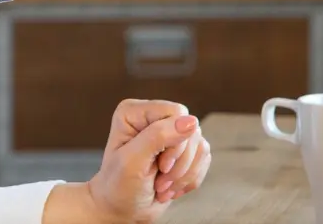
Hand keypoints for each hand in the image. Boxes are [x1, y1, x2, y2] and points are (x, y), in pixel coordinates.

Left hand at [85, 99, 211, 222]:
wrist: (123, 209)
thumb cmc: (119, 186)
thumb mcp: (132, 161)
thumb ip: (157, 136)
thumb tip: (191, 121)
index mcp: (134, 112)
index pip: (176, 112)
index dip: (175, 142)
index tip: (162, 166)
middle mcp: (153, 117)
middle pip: (191, 130)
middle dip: (179, 163)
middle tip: (160, 182)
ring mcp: (169, 133)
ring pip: (200, 145)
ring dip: (184, 174)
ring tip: (163, 187)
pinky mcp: (183, 149)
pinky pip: (203, 158)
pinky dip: (190, 179)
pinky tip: (172, 188)